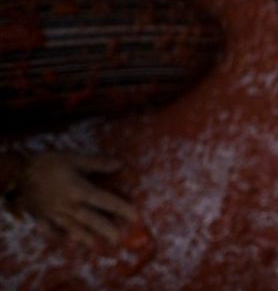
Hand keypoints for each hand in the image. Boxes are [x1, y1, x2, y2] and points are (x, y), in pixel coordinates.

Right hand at [13, 152, 137, 246]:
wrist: (16, 172)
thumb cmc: (47, 163)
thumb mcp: (74, 158)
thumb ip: (97, 163)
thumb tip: (120, 164)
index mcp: (79, 190)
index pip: (105, 201)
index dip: (121, 208)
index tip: (135, 216)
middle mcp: (68, 205)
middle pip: (91, 219)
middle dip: (106, 228)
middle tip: (119, 238)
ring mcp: (53, 213)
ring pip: (72, 228)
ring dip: (86, 236)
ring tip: (96, 245)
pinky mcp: (39, 217)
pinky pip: (49, 230)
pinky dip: (57, 236)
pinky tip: (65, 241)